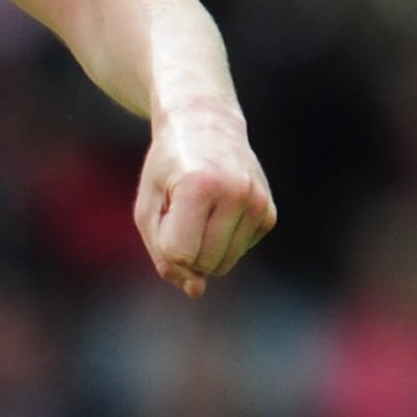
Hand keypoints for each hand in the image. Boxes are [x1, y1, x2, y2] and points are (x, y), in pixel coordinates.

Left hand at [134, 107, 275, 298]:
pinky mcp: (268, 214)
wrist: (206, 125)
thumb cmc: (167, 168)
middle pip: (202, 264)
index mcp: (201, 186)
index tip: (166, 211)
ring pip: (221, 265)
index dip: (165, 243)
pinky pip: (237, 254)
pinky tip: (218, 210)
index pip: (180, 254)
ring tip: (199, 209)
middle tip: (181, 208)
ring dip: (202, 249)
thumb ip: (162, 253)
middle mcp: (237, 194)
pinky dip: (221, 242)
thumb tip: (196, 291)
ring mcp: (258, 204)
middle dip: (184, 250)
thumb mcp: (148, 206)